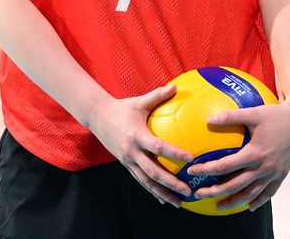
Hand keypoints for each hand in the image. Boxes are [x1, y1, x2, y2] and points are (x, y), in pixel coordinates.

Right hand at [87, 84, 193, 206]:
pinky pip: (140, 181)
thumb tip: (177, 87)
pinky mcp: (126, 165)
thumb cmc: (123, 108)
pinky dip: (152, 191)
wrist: (98, 117)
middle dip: (171, 183)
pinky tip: (164, 200)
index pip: (158, 147)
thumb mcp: (140, 101)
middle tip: (188, 190)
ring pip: (147, 182)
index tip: (191, 159)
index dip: (174, 153)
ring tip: (179, 203)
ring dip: (163, 193)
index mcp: (137, 136)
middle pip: (153, 172)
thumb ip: (158, 95)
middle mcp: (132, 152)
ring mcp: (128, 161)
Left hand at [186, 98, 289, 210]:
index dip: (206, 170)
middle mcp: (263, 167)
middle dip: (215, 191)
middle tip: (199, 194)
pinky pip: (269, 193)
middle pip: (235, 185)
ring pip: (251, 193)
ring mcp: (274, 173)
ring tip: (220, 205)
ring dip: (234, 201)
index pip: (224, 166)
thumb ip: (230, 116)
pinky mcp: (282, 175)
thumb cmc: (275, 114)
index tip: (191, 171)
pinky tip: (249, 206)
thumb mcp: (252, 113)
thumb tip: (208, 120)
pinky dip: (258, 201)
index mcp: (254, 153)